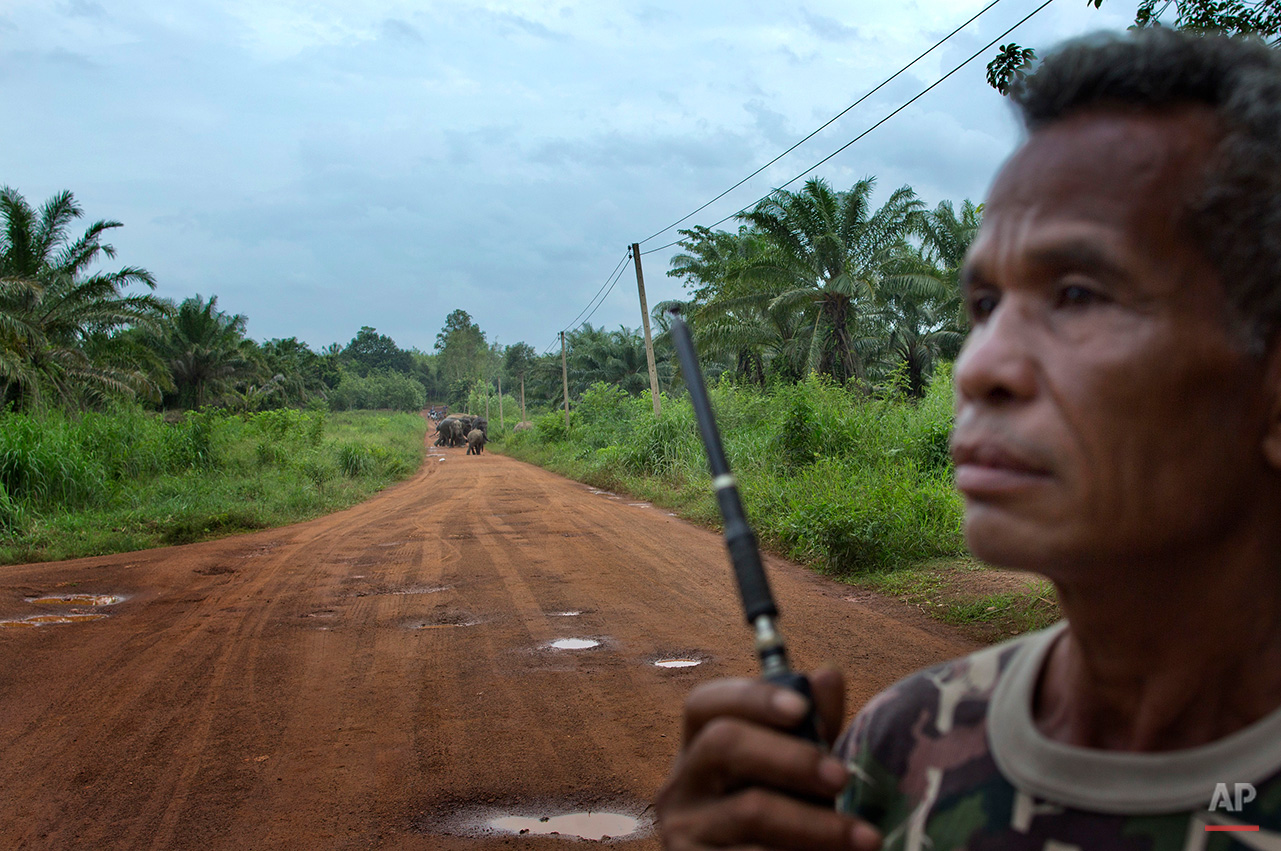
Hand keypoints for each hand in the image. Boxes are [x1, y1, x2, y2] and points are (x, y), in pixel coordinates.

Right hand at [655, 667, 881, 850]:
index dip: (753, 697)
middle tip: (843, 779)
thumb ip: (811, 729)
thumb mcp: (796, 775)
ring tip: (864, 839)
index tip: (801, 707)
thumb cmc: (780, 825)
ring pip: (749, 810)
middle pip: (723, 743)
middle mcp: (682, 783)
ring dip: (817, 824)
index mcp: (699, 747)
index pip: (707, 702)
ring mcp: (683, 829)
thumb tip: (828, 675)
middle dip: (791, 757)